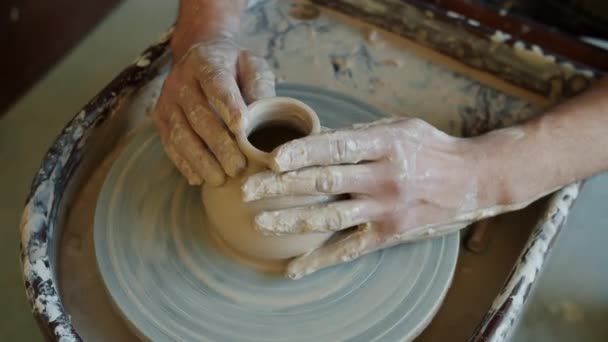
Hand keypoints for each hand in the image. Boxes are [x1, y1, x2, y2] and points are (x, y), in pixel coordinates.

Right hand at [152, 28, 274, 185]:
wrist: (198, 55)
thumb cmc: (234, 67)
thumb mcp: (252, 66)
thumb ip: (259, 86)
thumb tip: (264, 112)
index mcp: (206, 61)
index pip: (216, 82)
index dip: (228, 105)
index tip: (241, 128)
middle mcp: (181, 80)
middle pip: (198, 115)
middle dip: (218, 144)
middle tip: (238, 167)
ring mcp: (168, 100)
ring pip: (181, 134)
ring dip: (200, 160)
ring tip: (220, 179)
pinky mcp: (161, 119)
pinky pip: (170, 144)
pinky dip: (184, 163)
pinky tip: (199, 179)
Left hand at [242, 118, 518, 278]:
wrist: (473, 179)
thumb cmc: (430, 148)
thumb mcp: (398, 128)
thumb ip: (357, 136)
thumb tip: (313, 140)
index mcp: (386, 144)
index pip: (337, 147)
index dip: (303, 153)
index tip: (273, 159)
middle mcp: (384, 177)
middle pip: (325, 183)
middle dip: (283, 188)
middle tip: (248, 191)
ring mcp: (387, 209)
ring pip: (331, 218)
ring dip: (292, 222)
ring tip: (260, 224)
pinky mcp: (390, 233)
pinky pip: (350, 248)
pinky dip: (320, 260)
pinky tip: (294, 268)